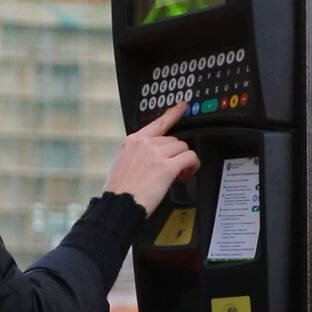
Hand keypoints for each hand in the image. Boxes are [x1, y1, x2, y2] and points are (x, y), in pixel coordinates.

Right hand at [103, 101, 199, 215]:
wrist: (119, 205)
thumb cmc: (119, 190)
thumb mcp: (122, 163)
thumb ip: (138, 153)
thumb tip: (154, 155)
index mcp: (133, 141)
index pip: (158, 123)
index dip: (173, 113)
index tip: (182, 106)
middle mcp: (145, 143)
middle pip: (173, 139)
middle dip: (175, 154)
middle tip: (173, 169)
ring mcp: (156, 154)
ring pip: (182, 147)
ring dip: (184, 160)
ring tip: (179, 174)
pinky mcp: (167, 167)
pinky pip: (189, 157)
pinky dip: (192, 165)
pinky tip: (185, 174)